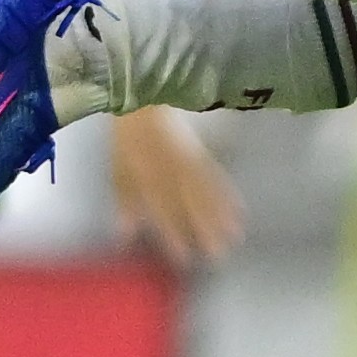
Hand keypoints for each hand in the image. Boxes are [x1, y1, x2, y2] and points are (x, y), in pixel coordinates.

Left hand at [109, 108, 246, 271]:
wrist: (145, 98)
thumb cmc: (128, 138)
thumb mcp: (118, 171)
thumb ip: (126, 202)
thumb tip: (126, 234)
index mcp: (149, 178)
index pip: (163, 210)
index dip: (174, 234)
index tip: (185, 258)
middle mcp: (172, 172)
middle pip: (191, 203)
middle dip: (206, 229)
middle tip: (220, 253)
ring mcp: (189, 161)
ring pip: (207, 190)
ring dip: (222, 214)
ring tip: (235, 235)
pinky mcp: (200, 151)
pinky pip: (214, 174)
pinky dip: (227, 192)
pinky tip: (238, 207)